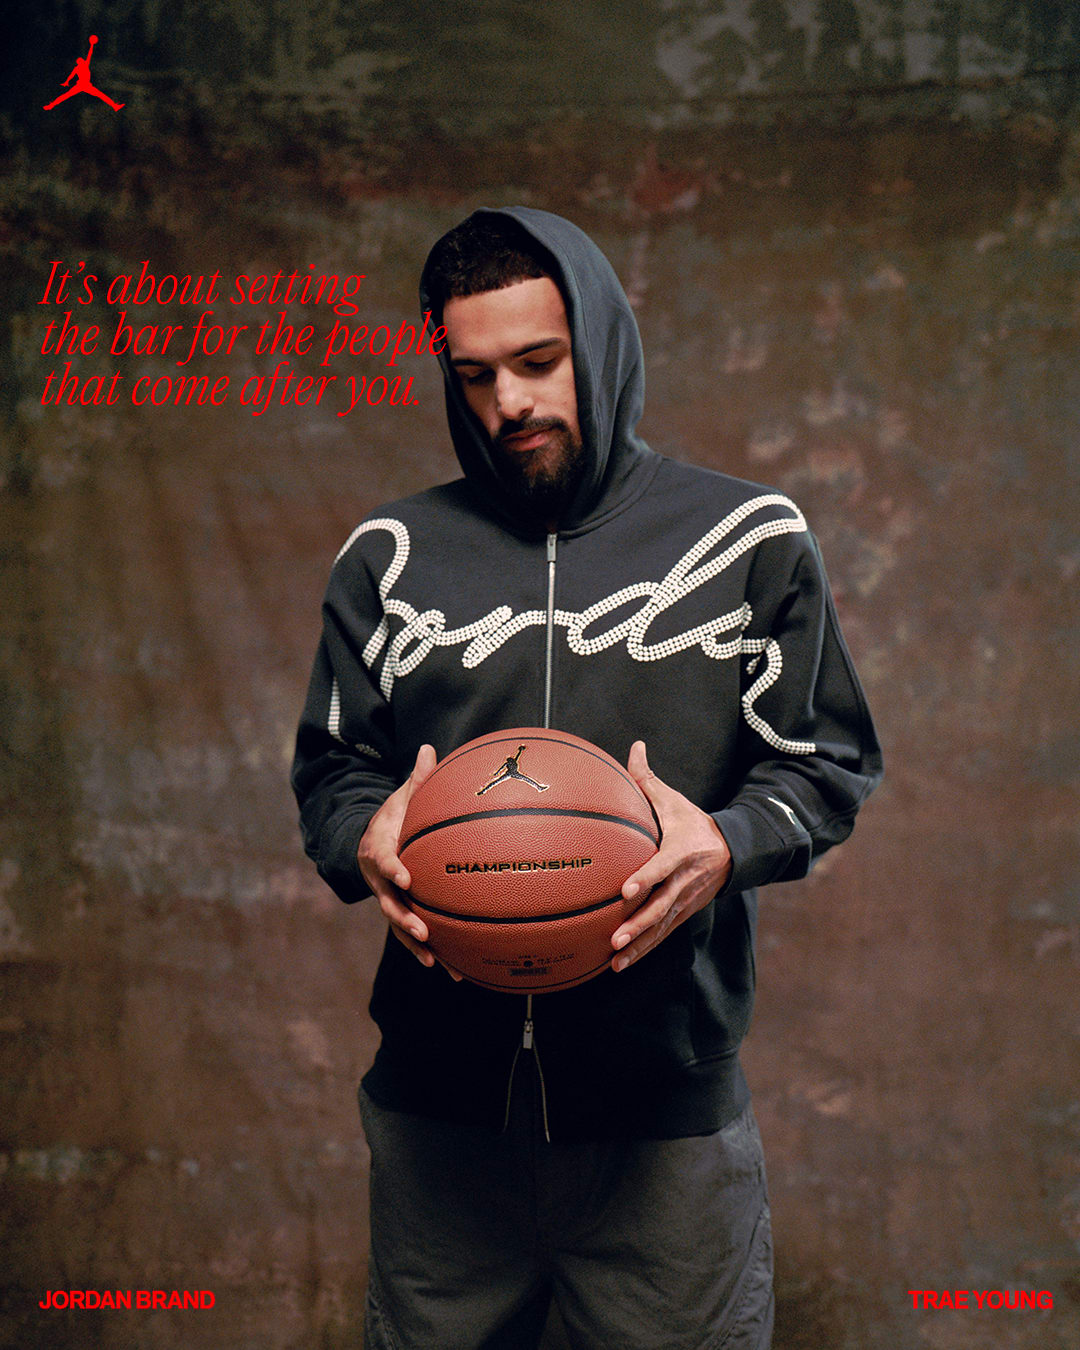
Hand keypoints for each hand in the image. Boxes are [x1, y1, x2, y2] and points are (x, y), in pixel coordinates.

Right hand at [357, 744, 461, 979]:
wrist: (368, 841)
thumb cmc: (393, 817)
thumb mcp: (402, 797)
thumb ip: (417, 779)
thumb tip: (428, 748)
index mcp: (379, 849)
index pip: (383, 861)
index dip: (393, 869)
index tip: (406, 877)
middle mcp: (380, 880)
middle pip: (389, 904)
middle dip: (404, 920)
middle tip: (423, 931)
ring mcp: (388, 899)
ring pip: (400, 926)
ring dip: (416, 945)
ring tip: (435, 961)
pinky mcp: (400, 912)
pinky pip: (413, 935)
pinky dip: (429, 952)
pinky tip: (453, 970)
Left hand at [611, 741, 732, 972]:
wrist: (733, 850)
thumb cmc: (693, 821)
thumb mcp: (675, 800)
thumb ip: (648, 779)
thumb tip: (634, 746)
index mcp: (683, 850)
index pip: (664, 865)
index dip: (647, 877)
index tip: (626, 889)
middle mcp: (686, 880)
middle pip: (662, 905)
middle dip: (639, 923)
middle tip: (614, 938)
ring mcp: (686, 901)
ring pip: (662, 926)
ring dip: (639, 945)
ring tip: (615, 959)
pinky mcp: (684, 914)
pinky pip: (662, 935)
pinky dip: (643, 951)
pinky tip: (620, 966)